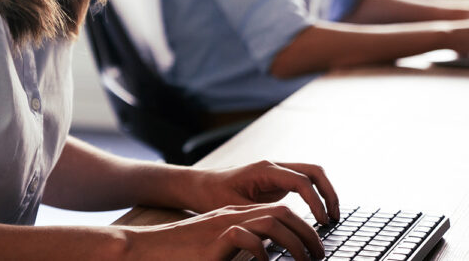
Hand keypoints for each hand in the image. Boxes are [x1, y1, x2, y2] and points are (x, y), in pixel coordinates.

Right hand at [122, 203, 323, 260]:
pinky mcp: (215, 238)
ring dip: (295, 242)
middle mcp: (235, 215)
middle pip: (283, 213)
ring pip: (272, 221)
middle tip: (320, 256)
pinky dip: (263, 254)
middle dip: (308, 234)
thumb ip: (243, 251)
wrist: (149, 249)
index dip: (303, 227)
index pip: (280, 212)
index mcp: (238, 216)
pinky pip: (247, 239)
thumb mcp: (220, 251)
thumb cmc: (184, 255)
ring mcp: (225, 224)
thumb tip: (269, 258)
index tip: (316, 246)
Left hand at [181, 160, 339, 225]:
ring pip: (310, 175)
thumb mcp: (235, 208)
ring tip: (330, 217)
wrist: (197, 185)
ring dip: (324, 193)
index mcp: (265, 170)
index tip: (323, 221)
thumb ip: (261, 216)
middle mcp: (273, 166)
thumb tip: (284, 229)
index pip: (301, 181)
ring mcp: (275, 172)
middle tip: (335, 217)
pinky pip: (302, 184)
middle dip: (329, 192)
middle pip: (313, 171)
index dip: (316, 202)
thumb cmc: (210, 195)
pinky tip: (316, 214)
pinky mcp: (275, 181)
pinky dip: (314, 196)